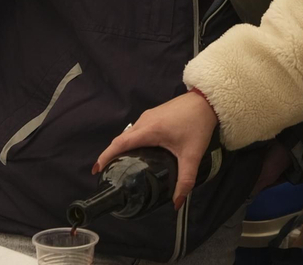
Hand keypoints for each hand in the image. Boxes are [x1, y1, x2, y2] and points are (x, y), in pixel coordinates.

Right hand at [94, 90, 219, 207]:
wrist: (206, 101)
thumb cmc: (197, 125)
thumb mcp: (192, 155)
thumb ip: (185, 179)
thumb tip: (177, 202)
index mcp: (149, 130)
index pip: (120, 144)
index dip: (106, 156)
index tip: (97, 170)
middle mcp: (143, 121)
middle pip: (121, 139)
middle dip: (111, 155)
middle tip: (108, 173)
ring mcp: (148, 116)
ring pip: (128, 134)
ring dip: (121, 148)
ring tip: (120, 165)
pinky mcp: (153, 114)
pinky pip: (135, 129)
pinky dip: (130, 141)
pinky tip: (137, 152)